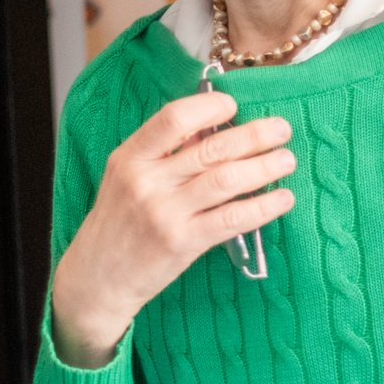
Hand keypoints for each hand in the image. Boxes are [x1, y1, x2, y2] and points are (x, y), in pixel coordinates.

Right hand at [48, 92, 295, 366]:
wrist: (97, 277)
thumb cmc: (117, 224)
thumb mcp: (127, 178)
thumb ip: (164, 152)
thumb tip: (212, 126)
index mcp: (130, 158)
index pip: (173, 118)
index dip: (210, 108)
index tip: (235, 106)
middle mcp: (146, 182)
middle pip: (210, 148)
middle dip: (253, 135)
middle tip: (281, 129)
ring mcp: (164, 213)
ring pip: (226, 180)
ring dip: (264, 167)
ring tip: (286, 160)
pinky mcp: (182, 243)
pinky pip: (231, 219)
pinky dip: (262, 207)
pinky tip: (282, 199)